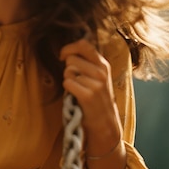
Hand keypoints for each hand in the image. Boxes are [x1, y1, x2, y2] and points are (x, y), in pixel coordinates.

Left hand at [60, 38, 124, 168]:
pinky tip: (75, 97)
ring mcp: (96, 84)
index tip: (63, 56)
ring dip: (68, 81)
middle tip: (75, 82)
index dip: (69, 48)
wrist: (105, 123)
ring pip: (68, 72)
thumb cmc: (96, 99)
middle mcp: (101, 72)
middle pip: (71, 60)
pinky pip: (67, 84)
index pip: (84, 44)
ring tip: (77, 90)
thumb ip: (86, 63)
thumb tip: (67, 51)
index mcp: (103, 64)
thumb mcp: (97, 77)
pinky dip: (67, 91)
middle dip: (68, 69)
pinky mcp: (88, 95)